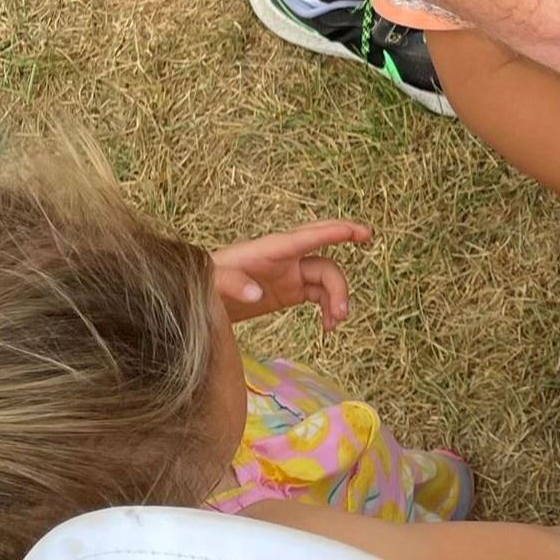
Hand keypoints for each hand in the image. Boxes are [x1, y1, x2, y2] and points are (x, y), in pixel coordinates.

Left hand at [209, 221, 371, 330]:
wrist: (198, 297)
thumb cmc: (202, 282)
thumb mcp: (209, 282)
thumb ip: (230, 283)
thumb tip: (256, 294)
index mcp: (269, 250)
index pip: (306, 237)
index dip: (333, 231)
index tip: (359, 232)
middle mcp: (285, 258)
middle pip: (323, 252)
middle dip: (342, 254)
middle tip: (362, 255)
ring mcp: (290, 274)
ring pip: (326, 277)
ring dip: (337, 297)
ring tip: (336, 322)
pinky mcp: (290, 291)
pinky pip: (319, 295)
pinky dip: (329, 309)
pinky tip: (328, 328)